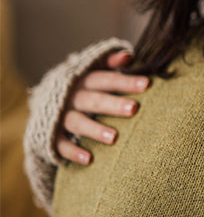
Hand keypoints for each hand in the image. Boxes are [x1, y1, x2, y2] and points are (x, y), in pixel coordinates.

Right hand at [56, 50, 149, 164]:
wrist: (44, 101)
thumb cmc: (83, 85)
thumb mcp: (93, 69)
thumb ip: (111, 62)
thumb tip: (129, 56)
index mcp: (83, 79)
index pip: (106, 79)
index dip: (125, 81)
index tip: (147, 84)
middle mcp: (70, 97)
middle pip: (93, 100)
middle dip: (113, 105)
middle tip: (133, 109)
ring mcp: (59, 116)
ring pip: (77, 122)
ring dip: (94, 130)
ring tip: (114, 138)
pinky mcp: (51, 134)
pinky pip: (60, 144)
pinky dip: (73, 152)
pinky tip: (89, 160)